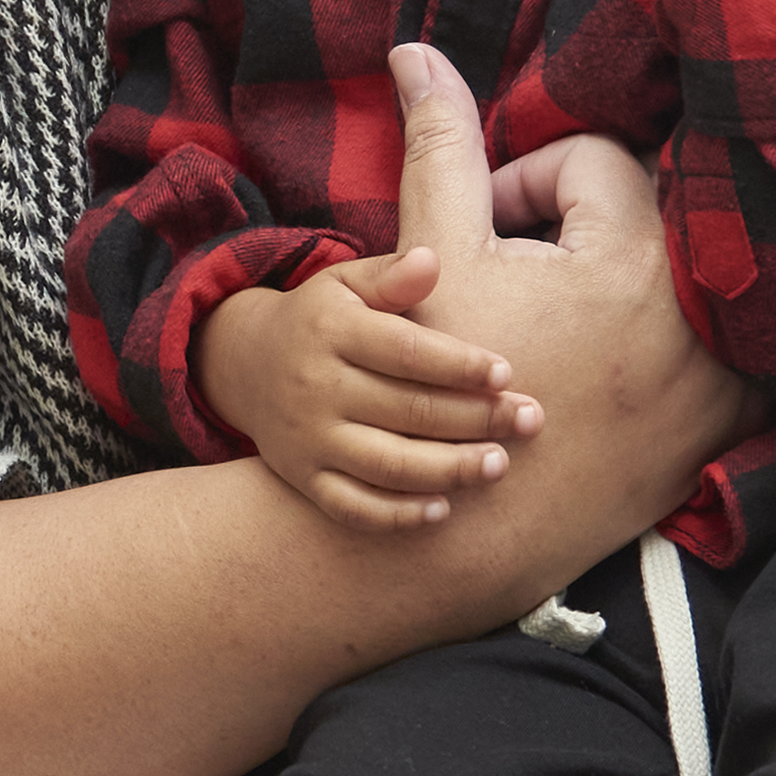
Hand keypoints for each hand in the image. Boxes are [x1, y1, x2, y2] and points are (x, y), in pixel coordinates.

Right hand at [201, 253, 546, 531]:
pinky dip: (397, 515)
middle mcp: (316, 387)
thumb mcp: (346, 284)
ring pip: (386, 464)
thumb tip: (431, 261)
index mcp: (331, 330)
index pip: (405, 352)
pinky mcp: (304, 478)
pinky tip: (442, 510)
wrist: (245, 365)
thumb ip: (391, 276)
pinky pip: (352, 506)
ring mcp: (309, 438)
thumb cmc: (321, 319)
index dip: (459, 365)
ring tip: (499, 464)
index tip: (506, 373)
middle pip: (407, 410)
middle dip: (475, 418)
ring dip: (448, 469)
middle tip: (530, 421)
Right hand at [327, 44, 760, 620]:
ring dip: (633, 274)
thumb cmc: (445, 385)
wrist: (473, 526)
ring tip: (565, 311)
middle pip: (648, 209)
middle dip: (583, 224)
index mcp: (632, 258)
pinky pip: (725, 340)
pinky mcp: (729, 420)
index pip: (593, 160)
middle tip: (524, 271)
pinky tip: (613, 359)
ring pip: (688, 270)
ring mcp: (723, 371)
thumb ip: (440, 147)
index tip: (487, 235)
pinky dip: (681, 335)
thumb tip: (416, 53)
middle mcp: (696, 310)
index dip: (526, 183)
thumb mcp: (437, 255)